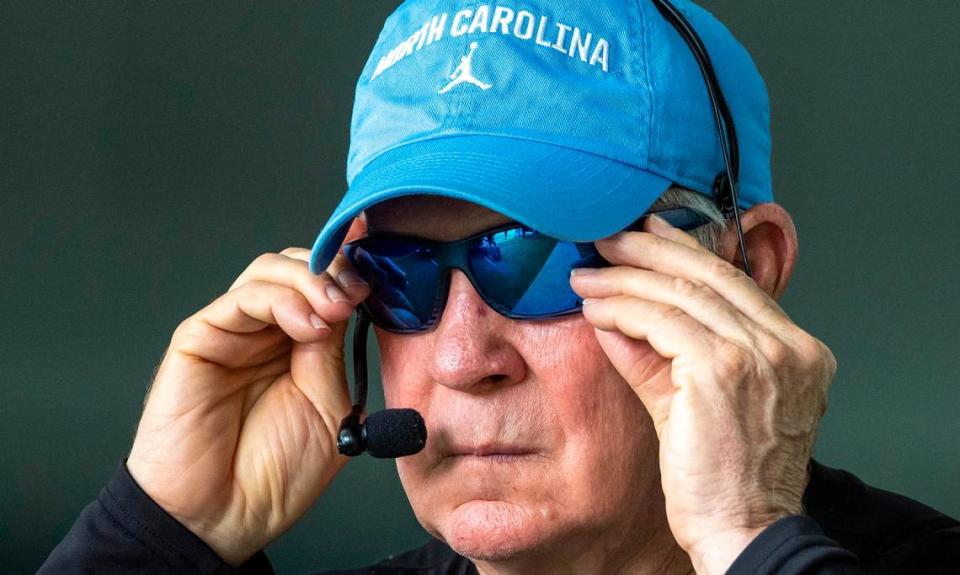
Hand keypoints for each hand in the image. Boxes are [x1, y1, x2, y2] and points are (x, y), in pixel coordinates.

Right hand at [127, 247, 368, 564]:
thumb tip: (347, 303)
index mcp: (298, 346)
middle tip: (358, 293)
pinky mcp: (200, 339)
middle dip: (334, 271)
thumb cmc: (274, 475)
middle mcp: (265, 331)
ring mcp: (232, 332)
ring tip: (336, 309)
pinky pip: (241, 299)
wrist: (221, 518)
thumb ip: (332, 354)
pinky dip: (281, 300)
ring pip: (269, 271)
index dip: (352, 278)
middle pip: (297, 267)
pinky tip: (310, 326)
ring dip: (311, 281)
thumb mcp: (327, 408)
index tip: (380, 286)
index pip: (325, 287)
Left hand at [569, 214, 836, 574]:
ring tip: (588, 275)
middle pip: (710, 274)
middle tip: (610, 239)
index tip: (650, 234)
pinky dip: (622, 309)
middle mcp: (787, 346)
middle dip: (651, 250)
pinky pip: (660, 323)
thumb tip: (619, 316)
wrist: (744, 531)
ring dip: (625, 278)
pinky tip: (595, 307)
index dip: (686, 251)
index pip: (735, 282)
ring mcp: (760, 356)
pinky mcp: (722, 371)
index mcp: (797, 350)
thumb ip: (663, 356)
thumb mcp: (700, 403)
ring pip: (681, 293)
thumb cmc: (729, 479)